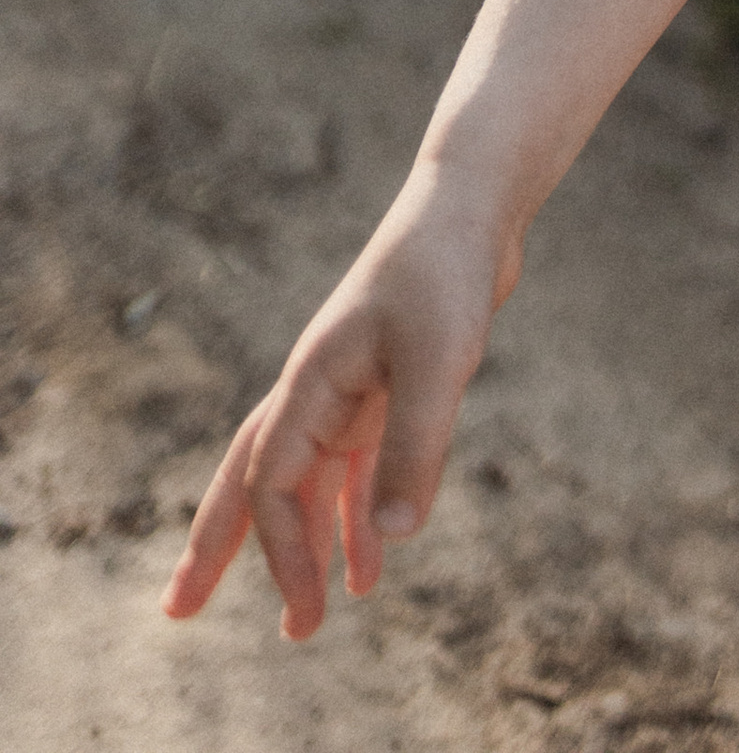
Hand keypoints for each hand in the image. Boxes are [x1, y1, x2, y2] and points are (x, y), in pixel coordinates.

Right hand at [160, 185, 519, 640]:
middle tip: (176, 612)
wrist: (473, 206)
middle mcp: (318, 391)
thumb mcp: (438, 361)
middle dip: (217, 548)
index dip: (283, 553)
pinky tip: (374, 562)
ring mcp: (350, 388)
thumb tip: (395, 538)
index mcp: (311, 383)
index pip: (274, 486)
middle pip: (252, 481)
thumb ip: (414, 445)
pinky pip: (358, 466)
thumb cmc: (447, 273)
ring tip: (305, 621)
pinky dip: (359, 514)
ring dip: (302, 546)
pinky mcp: (387, 386)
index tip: (307, 611)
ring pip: (306, 481)